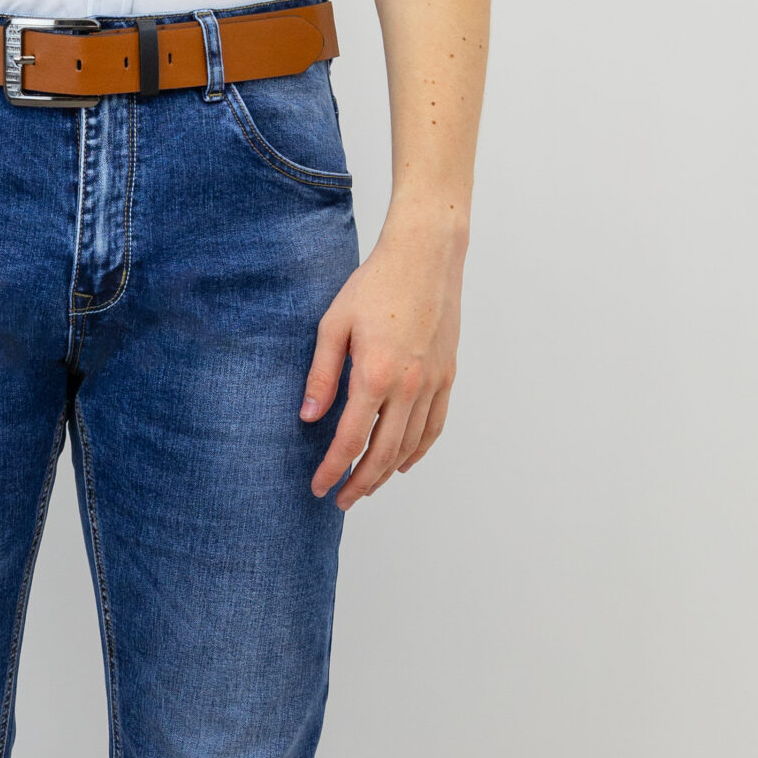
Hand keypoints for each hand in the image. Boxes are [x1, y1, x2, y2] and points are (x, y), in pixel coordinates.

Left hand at [301, 212, 467, 509]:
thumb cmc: (374, 284)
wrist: (425, 256)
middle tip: (341, 500)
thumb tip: (309, 417)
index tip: (319, 487)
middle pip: (383, 453)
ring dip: (387, 472)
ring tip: (367, 486)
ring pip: (410, 445)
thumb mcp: (333, 324)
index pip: (350, 440)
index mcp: (375, 375)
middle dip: (360, 483)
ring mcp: (432, 383)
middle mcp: (408, 386)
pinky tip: (403, 463)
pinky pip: (435, 426)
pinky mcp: (447, 375)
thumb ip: (321, 375)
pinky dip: (419, 450)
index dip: (333, 470)